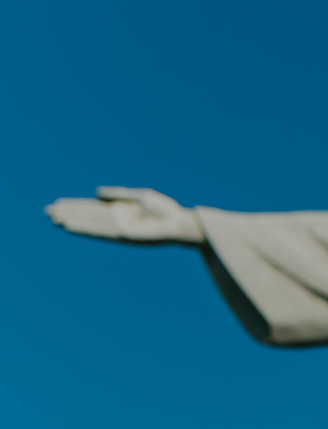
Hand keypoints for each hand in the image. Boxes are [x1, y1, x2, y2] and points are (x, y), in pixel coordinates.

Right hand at [45, 186, 204, 244]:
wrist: (179, 223)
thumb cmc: (165, 211)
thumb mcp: (140, 197)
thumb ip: (118, 195)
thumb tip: (96, 193)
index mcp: (119, 211)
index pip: (92, 208)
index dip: (75, 206)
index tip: (58, 204)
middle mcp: (116, 220)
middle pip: (87, 216)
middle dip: (69, 213)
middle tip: (48, 212)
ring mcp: (119, 228)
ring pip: (90, 223)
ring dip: (72, 221)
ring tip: (54, 219)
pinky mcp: (123, 235)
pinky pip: (100, 231)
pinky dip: (85, 228)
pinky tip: (71, 226)